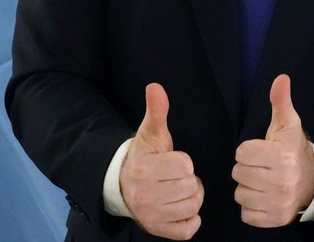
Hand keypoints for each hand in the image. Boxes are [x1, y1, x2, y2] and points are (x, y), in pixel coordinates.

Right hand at [119, 83, 203, 239]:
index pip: (184, 165)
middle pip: (190, 188)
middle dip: (191, 181)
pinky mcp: (156, 229)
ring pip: (191, 208)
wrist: (121, 185)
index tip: (177, 162)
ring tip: (181, 191)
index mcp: (145, 168)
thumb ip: (156, 111)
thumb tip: (155, 87)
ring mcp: (150, 214)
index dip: (186, 162)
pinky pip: (187, 230)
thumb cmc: (144, 156)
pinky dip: (190, 221)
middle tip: (181, 178)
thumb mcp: (150, 133)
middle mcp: (145, 194)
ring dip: (193, 199)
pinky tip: (182, 209)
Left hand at [232, 74, 313, 226]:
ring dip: (248, 189)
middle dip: (248, 169)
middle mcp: (281, 181)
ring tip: (263, 183)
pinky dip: (252, 207)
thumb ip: (281, 102)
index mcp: (282, 156)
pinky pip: (246, 214)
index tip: (262, 152)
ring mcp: (278, 202)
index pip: (241, 153)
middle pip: (238, 174)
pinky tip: (264, 197)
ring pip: (240, 194)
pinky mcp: (275, 219)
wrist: (313, 181)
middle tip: (263, 167)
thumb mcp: (288, 125)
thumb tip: (281, 78)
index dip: (249, 151)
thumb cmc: (293, 150)